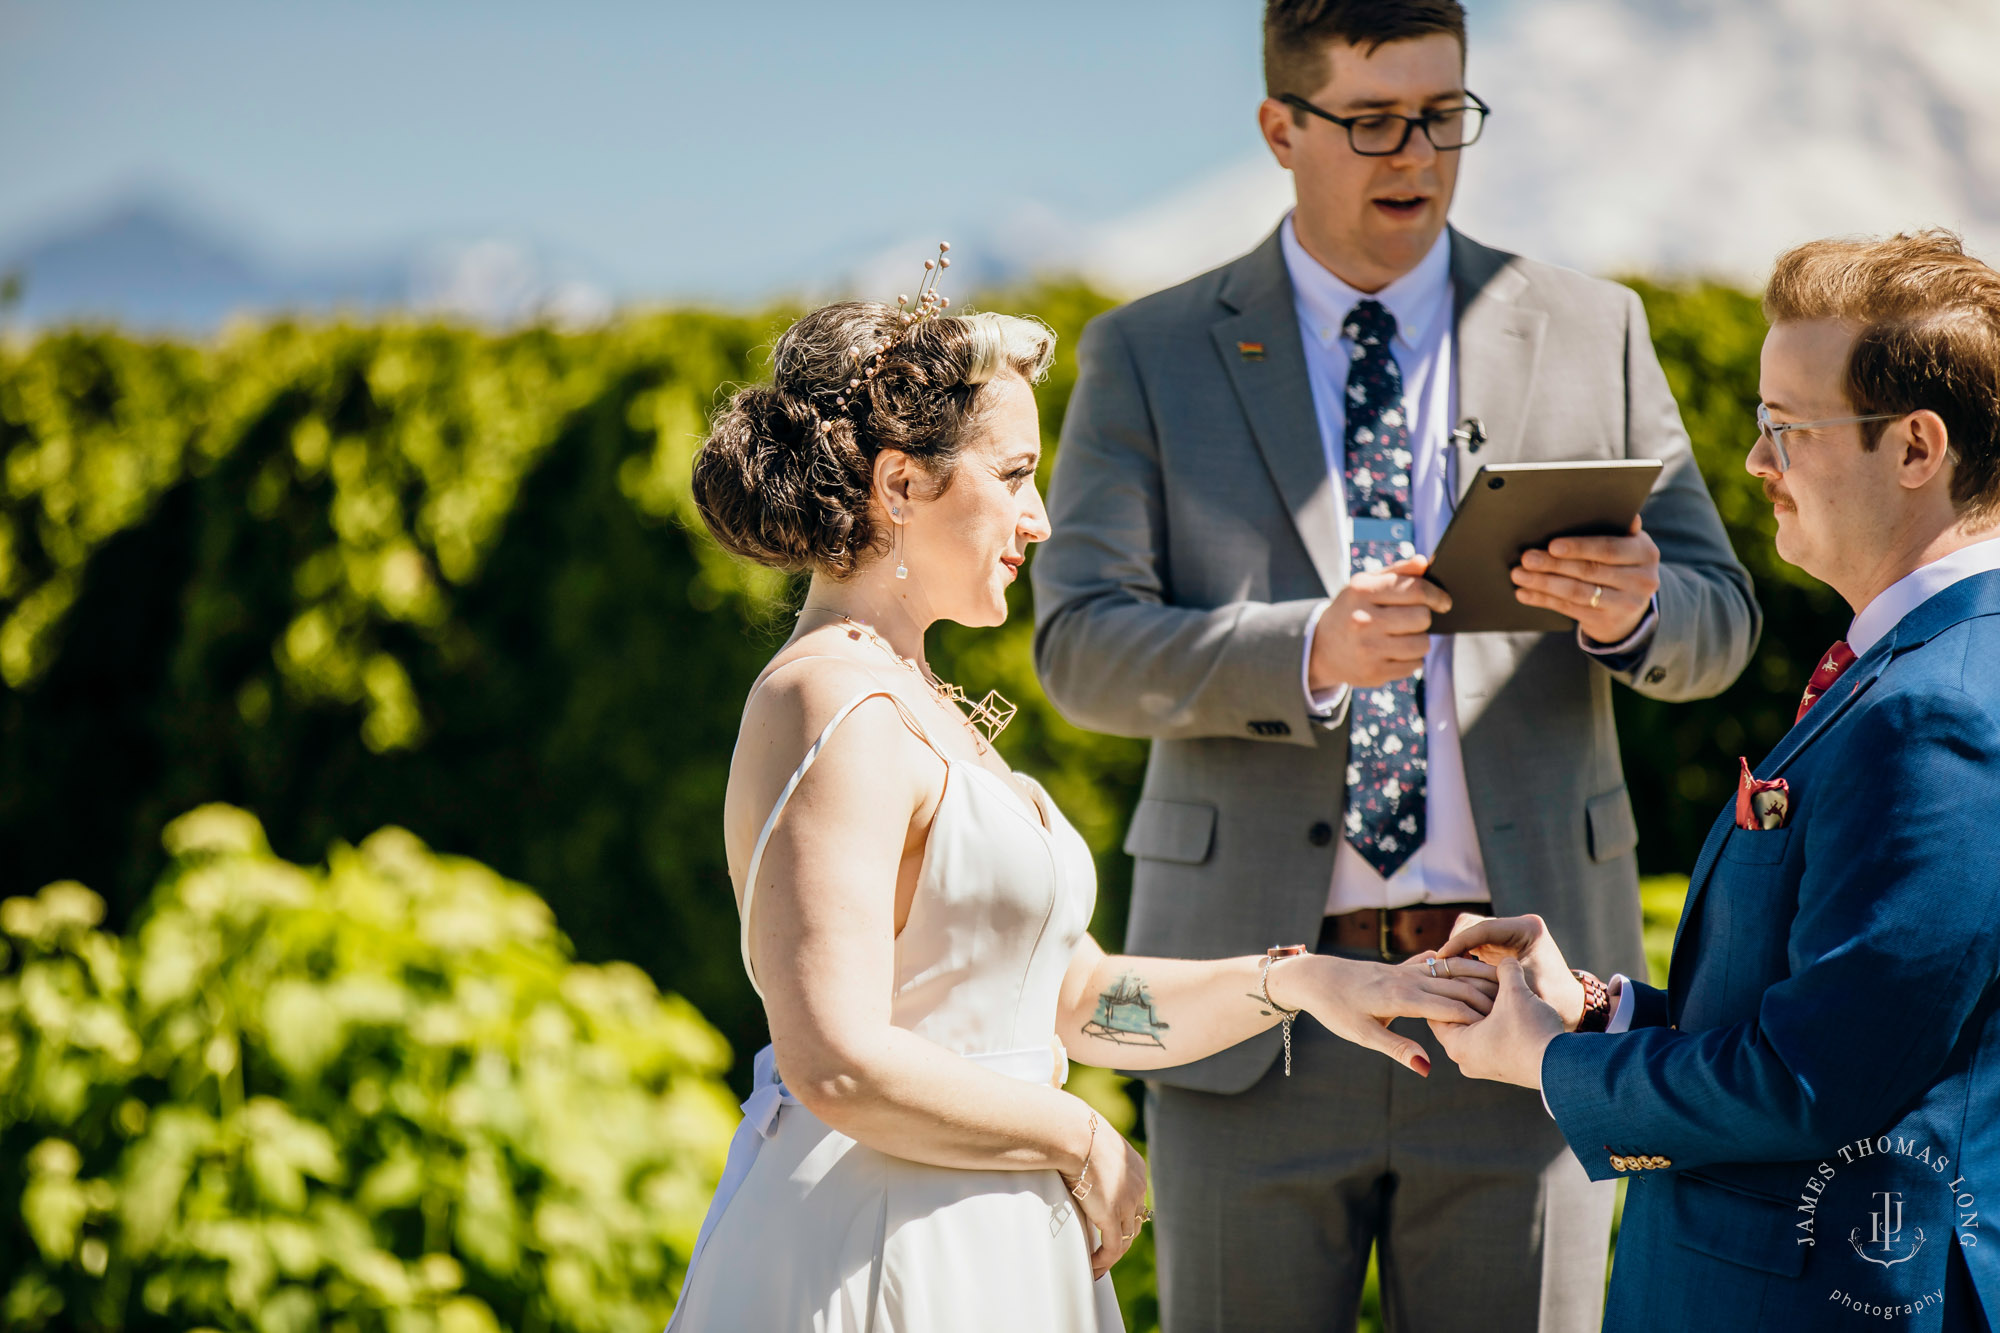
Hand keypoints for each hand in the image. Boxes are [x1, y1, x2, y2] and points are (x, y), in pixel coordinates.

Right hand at [1065, 1110, 1148, 1278]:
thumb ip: (1092, 1157)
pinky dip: (1103, 1261)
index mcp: (1134, 1167)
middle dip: (1120, 1237)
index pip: (1134, 1199)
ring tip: (1098, 1265)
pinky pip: (1112, 1248)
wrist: (1075, 1135)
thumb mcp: (1091, 1144)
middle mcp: (1137, 1186)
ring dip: (1111, 1255)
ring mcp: (1127, 1202)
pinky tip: (1092, 1267)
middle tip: (1104, 1250)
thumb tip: (1075, 1157)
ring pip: (1124, 1238)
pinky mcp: (1111, 1216)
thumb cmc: (1074, 1133)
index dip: (1124, 1215)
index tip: (1110, 1226)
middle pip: (1134, 1221)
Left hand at [1269, 951, 1496, 1075]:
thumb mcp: (1363, 1034)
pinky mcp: (1401, 966)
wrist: (1315, 977)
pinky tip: (1473, 965)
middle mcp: (1408, 979)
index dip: (1479, 1015)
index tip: (1505, 1024)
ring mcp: (1405, 970)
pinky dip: (1456, 965)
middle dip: (1486, 995)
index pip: (1451, 1005)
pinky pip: (1435, 963)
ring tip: (1505, 982)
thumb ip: (1398, 1049)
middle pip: (1456, 985)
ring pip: (1449, 970)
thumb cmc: (1336, 1009)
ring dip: (1477, 976)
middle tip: (1517, 1006)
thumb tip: (1428, 1068)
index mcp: (1401, 997)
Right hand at [1308, 555, 1452, 690]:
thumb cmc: (1351, 610)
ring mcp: (1368, 649)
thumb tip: (1424, 562)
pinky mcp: (1374, 673)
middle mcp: (1363, 620)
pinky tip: (1395, 652)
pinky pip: (1414, 665)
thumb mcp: (1365, 585)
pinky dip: (1411, 659)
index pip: (1415, 589)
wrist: (1319, 648)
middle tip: (1412, 619)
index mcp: (1362, 591)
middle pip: (1422, 617)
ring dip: (1420, 640)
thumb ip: (1396, 571)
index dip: (1437, 595)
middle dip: (1423, 618)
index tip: (1444, 601)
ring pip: (1422, 644)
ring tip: (1404, 636)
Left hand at [1427, 957, 1564, 1088]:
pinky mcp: (1501, 1069)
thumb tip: (1506, 959)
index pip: (1437, 1010)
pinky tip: (1507, 1008)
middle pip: (1455, 1020)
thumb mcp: (1515, 992)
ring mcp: (1484, 1067)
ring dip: (1482, 1010)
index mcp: (1457, 1045)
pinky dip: (1494, 1023)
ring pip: (1473, 1030)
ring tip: (1493, 990)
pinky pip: (1488, 1041)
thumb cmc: (1533, 1031)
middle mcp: (1465, 1061)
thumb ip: (1505, 971)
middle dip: (1465, 998)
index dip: (1446, 987)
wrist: (1563, 1067)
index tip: (1455, 970)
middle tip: (1472, 976)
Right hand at [1436, 912, 1586, 1029]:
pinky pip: (1476, 945)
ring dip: (1459, 952)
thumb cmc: (1551, 1002)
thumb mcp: (1520, 991)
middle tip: (1440, 967)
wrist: (1572, 1009)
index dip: (1458, 943)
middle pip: (1474, 926)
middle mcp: (1519, 926)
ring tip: (1445, 973)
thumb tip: (1453, 971)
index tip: (1441, 958)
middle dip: (1456, 945)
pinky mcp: (1505, 944)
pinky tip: (1456, 977)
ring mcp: (1511, 934)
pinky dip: (1465, 958)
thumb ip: (1490, 980)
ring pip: (1472, 934)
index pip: (1483, 929)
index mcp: (1527, 929)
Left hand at [1511, 515, 1660, 644]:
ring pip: (1577, 592)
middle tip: (1527, 558)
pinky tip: (1524, 592)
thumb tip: (1605, 506)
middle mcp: (1641, 580)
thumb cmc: (1620, 563)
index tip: (1552, 545)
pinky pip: (1569, 609)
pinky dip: (1544, 599)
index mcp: (1645, 553)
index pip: (1609, 549)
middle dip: (1554, 564)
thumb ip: (1614, 528)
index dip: (1579, 547)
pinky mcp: (1607, 622)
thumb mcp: (1626, 544)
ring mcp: (1625, 604)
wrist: (1632, 607)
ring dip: (1543, 583)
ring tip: (1519, 574)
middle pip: (1590, 571)